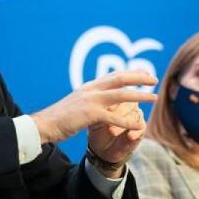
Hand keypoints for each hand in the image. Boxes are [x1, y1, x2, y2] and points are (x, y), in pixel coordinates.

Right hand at [31, 70, 155, 144]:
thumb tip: (97, 101)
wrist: (44, 125)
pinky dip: (128, 120)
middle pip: (120, 78)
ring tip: (154, 97)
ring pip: (121, 95)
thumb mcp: (76, 105)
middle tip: (154, 78)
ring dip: (140, 95)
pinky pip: (114, 117)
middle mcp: (91, 90)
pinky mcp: (90, 114)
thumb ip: (89, 101)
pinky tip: (139, 124)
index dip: (130, 73)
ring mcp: (91, 100)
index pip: (113, 75)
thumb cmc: (59, 118)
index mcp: (89, 87)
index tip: (144, 72)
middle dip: (139, 77)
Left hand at [88, 102, 146, 177]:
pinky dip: (135, 132)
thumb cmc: (97, 132)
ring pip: (134, 115)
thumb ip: (99, 112)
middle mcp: (127, 106)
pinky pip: (141, 127)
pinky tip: (130, 136)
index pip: (118, 94)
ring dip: (124, 124)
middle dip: (119, 113)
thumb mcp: (95, 121)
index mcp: (116, 100)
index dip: (113, 101)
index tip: (106, 109)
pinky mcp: (140, 129)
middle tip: (108, 122)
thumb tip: (104, 105)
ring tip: (112, 132)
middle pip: (129, 103)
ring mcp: (135, 116)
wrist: (102, 150)